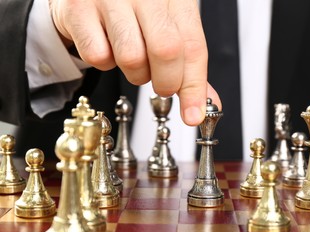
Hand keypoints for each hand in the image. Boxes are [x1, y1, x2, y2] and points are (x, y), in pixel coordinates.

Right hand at [48, 0, 220, 124]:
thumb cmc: (132, 12)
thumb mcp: (167, 29)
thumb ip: (185, 65)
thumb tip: (201, 106)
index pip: (193, 46)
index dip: (194, 86)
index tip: (193, 114)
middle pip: (166, 51)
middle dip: (166, 82)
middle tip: (162, 85)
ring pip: (131, 57)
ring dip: (134, 73)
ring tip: (133, 58)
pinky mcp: (79, 8)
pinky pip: (98, 56)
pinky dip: (104, 62)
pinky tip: (106, 45)